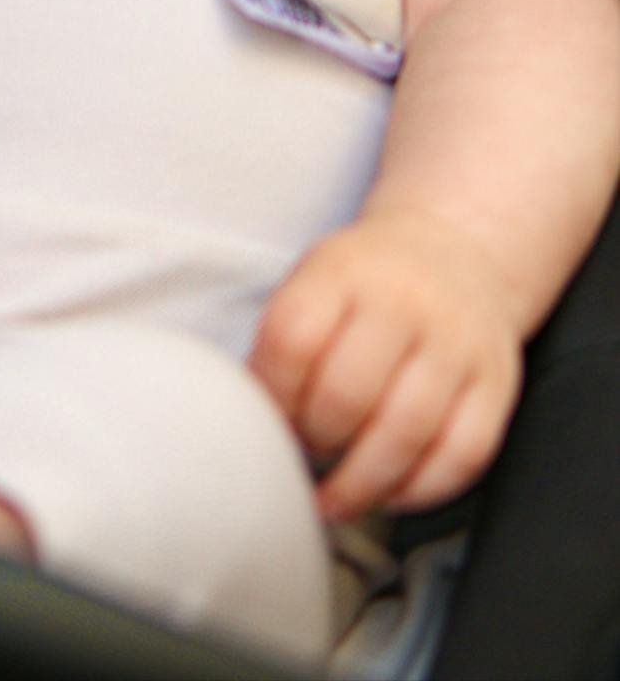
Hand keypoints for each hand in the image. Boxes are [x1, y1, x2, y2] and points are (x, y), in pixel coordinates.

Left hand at [247, 211, 523, 520]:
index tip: (267, 420)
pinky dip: (419, 490)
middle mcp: (404, 301)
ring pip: (404, 434)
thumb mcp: (315, 280)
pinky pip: (460, 457)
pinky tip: (391, 490)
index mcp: (344, 270)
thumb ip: (284, 339)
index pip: (292, 341)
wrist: (457, 253)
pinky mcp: (496, 385)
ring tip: (337, 494)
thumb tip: (252, 417)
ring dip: (361, 482)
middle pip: (346, 395)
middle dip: (315, 440)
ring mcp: (456, 344)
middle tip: (307, 448)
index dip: (272, 396)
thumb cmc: (371, 284)